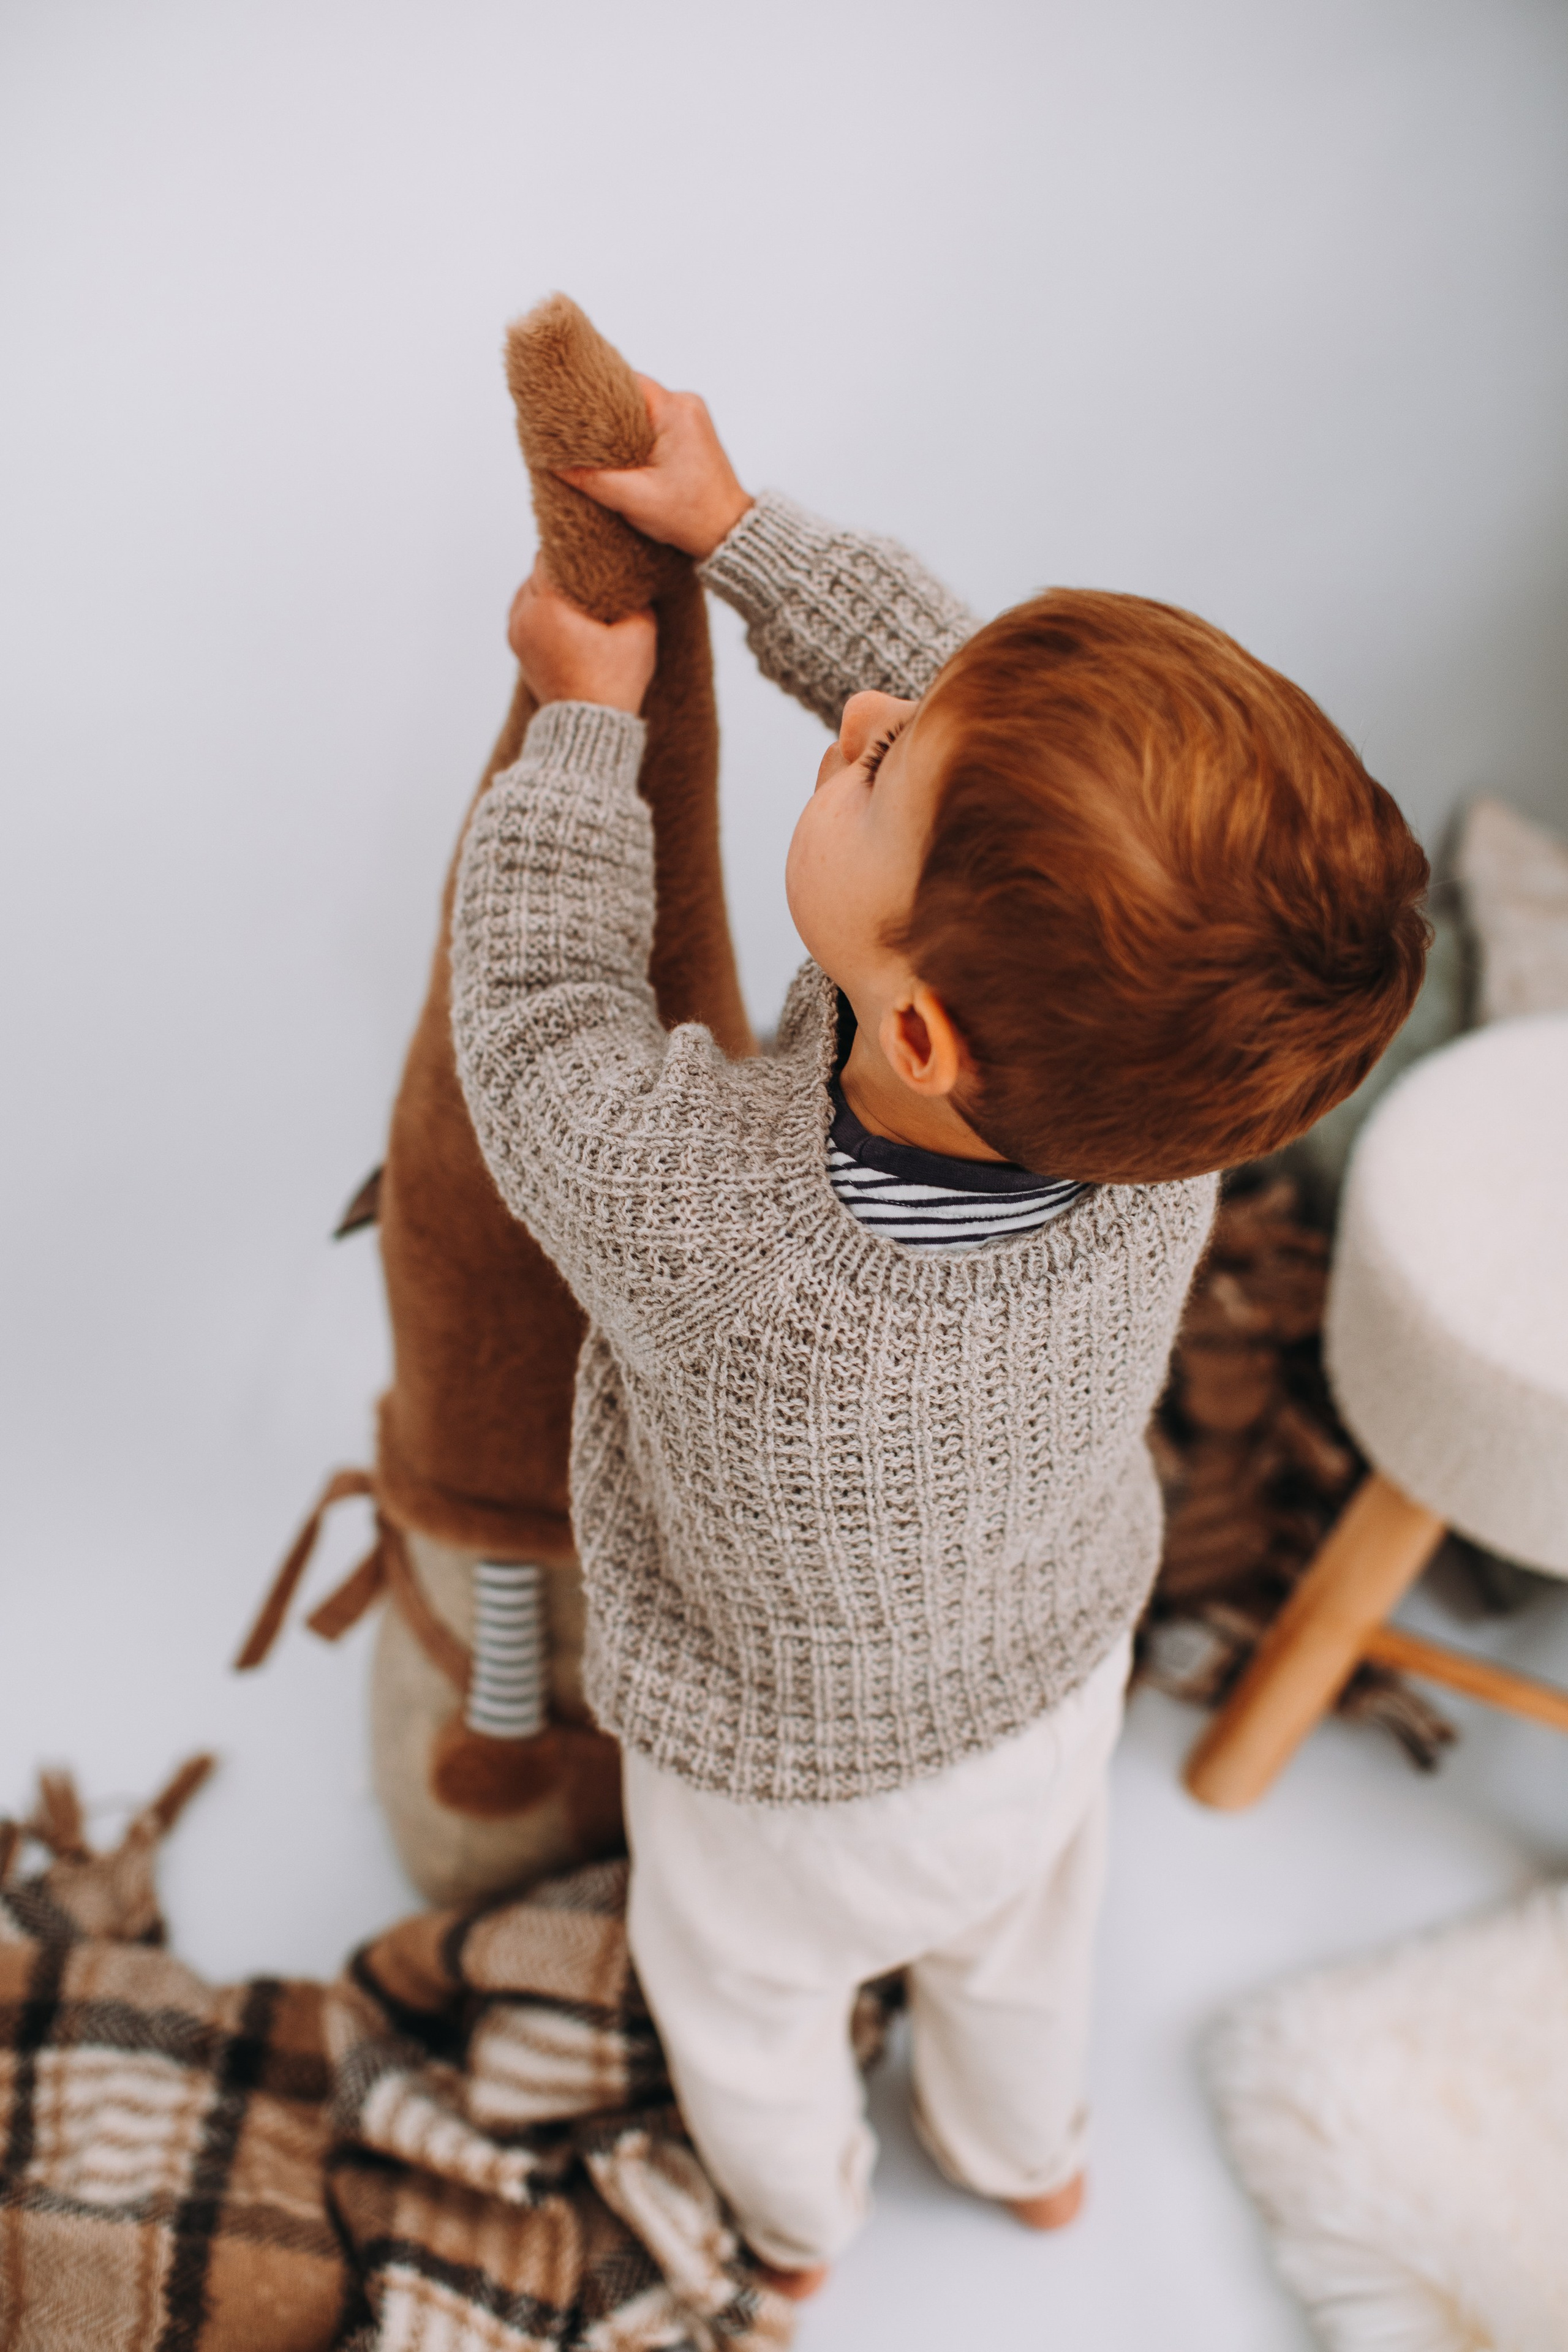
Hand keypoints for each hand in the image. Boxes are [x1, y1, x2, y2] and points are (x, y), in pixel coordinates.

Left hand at [507, 562, 656, 713]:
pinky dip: (541, 611)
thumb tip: (635, 582)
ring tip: (576, 595)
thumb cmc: (613, 683)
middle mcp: (525, 615)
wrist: (588, 727)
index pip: (551, 555)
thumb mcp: (640, 633)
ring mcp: (516, 634)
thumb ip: (636, 598)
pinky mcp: (518, 650)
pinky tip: (566, 617)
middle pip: (538, 573)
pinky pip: (526, 615)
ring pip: (528, 593)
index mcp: (549, 604)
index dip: (572, 548)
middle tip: (588, 570)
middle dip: (561, 570)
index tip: (591, 548)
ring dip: (549, 591)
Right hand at [558, 374, 752, 559]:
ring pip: (641, 410)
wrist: (728, 533)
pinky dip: (635, 435)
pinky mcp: (691, 433)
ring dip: (619, 427)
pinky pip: (654, 423)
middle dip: (603, 413)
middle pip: (631, 394)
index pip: (623, 381)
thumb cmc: (692, 516)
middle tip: (574, 430)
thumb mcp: (633, 499)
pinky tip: (620, 454)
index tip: (567, 405)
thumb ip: (591, 478)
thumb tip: (552, 462)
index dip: (592, 392)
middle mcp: (686, 405)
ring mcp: (691, 418)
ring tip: (595, 445)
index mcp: (676, 410)